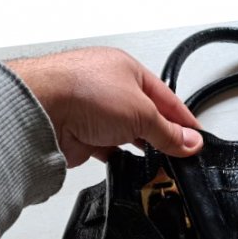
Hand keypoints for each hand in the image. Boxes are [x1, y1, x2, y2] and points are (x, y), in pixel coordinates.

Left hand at [7, 47, 202, 167]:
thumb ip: (168, 132)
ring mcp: (94, 113)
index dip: (184, 121)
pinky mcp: (81, 136)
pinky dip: (121, 159)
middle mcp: (110, 89)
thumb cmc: (81, 92)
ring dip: (143, 148)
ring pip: (128, 134)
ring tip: (161, 164)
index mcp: (127, 71)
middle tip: (182, 155)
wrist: (39, 111)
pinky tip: (131, 167)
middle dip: (165, 136)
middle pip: (147, 117)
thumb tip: (190, 142)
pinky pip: (109, 150)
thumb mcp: (141, 112)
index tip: (197, 140)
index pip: (166, 99)